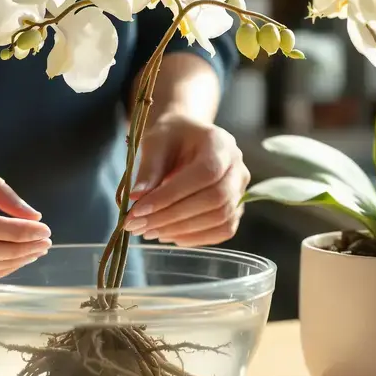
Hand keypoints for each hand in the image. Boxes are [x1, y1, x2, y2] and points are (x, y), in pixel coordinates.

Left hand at [124, 114, 248, 246]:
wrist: (185, 138)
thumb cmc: (170, 137)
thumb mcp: (155, 143)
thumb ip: (148, 169)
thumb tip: (135, 199)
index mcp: (220, 143)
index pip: (204, 174)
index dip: (171, 195)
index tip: (138, 210)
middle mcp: (237, 167)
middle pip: (215, 200)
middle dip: (173, 217)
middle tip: (139, 226)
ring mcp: (240, 190)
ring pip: (220, 219)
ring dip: (181, 230)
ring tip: (148, 231)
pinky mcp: (235, 209)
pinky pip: (222, 230)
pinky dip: (194, 238)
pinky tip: (167, 235)